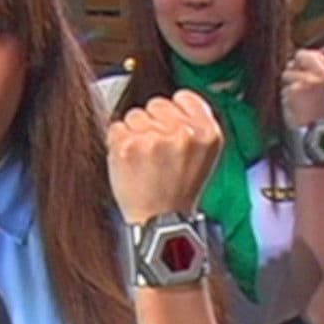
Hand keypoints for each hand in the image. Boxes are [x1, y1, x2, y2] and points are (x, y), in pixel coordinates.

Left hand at [108, 90, 223, 223]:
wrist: (161, 226)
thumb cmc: (178, 194)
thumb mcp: (204, 157)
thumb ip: (194, 126)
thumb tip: (174, 103)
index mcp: (207, 133)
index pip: (184, 97)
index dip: (173, 112)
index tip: (170, 128)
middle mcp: (183, 132)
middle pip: (156, 104)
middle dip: (153, 124)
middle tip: (156, 153)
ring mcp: (153, 138)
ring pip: (134, 115)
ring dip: (134, 134)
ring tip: (144, 161)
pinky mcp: (127, 146)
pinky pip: (115, 128)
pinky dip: (117, 144)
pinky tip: (130, 164)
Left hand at [280, 48, 323, 128]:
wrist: (316, 129)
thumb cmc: (318, 106)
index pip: (306, 54)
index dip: (300, 65)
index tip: (306, 80)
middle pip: (297, 57)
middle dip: (294, 71)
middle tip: (301, 88)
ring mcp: (312, 80)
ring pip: (287, 72)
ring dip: (288, 85)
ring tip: (298, 97)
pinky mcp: (299, 89)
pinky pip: (284, 85)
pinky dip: (285, 95)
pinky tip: (294, 103)